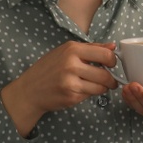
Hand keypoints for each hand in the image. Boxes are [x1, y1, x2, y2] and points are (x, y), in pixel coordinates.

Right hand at [1, 40, 118, 136]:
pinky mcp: (72, 96)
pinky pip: (91, 95)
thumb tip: (113, 46)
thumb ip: (91, 48)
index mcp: (72, 49)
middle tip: (109, 80)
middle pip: (106, 74)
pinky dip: (90, 94)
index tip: (111, 64)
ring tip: (95, 85)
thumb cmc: (48, 69)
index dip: (112, 61)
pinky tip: (80, 90)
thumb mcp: (66, 52)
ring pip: (101, 87)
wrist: (29, 90)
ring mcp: (71, 81)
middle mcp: (71, 64)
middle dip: (111, 79)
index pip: (105, 54)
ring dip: (103, 88)